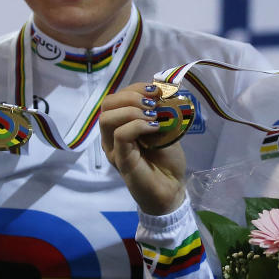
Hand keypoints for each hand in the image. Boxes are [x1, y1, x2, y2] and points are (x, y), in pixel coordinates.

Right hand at [100, 83, 186, 214]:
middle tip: (153, 103)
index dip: (135, 88)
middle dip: (131, 96)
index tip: (156, 90)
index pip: (116, 98)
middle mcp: (111, 136)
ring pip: (108, 118)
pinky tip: (154, 127)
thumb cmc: (167, 161)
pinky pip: (120, 135)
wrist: (172, 189)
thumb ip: (160, 112)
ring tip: (153, 116)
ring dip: (132, 111)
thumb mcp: (165, 129)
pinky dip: (137, 125)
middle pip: (107, 104)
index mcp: (119, 126)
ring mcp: (114, 148)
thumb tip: (162, 90)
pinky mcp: (121, 160)